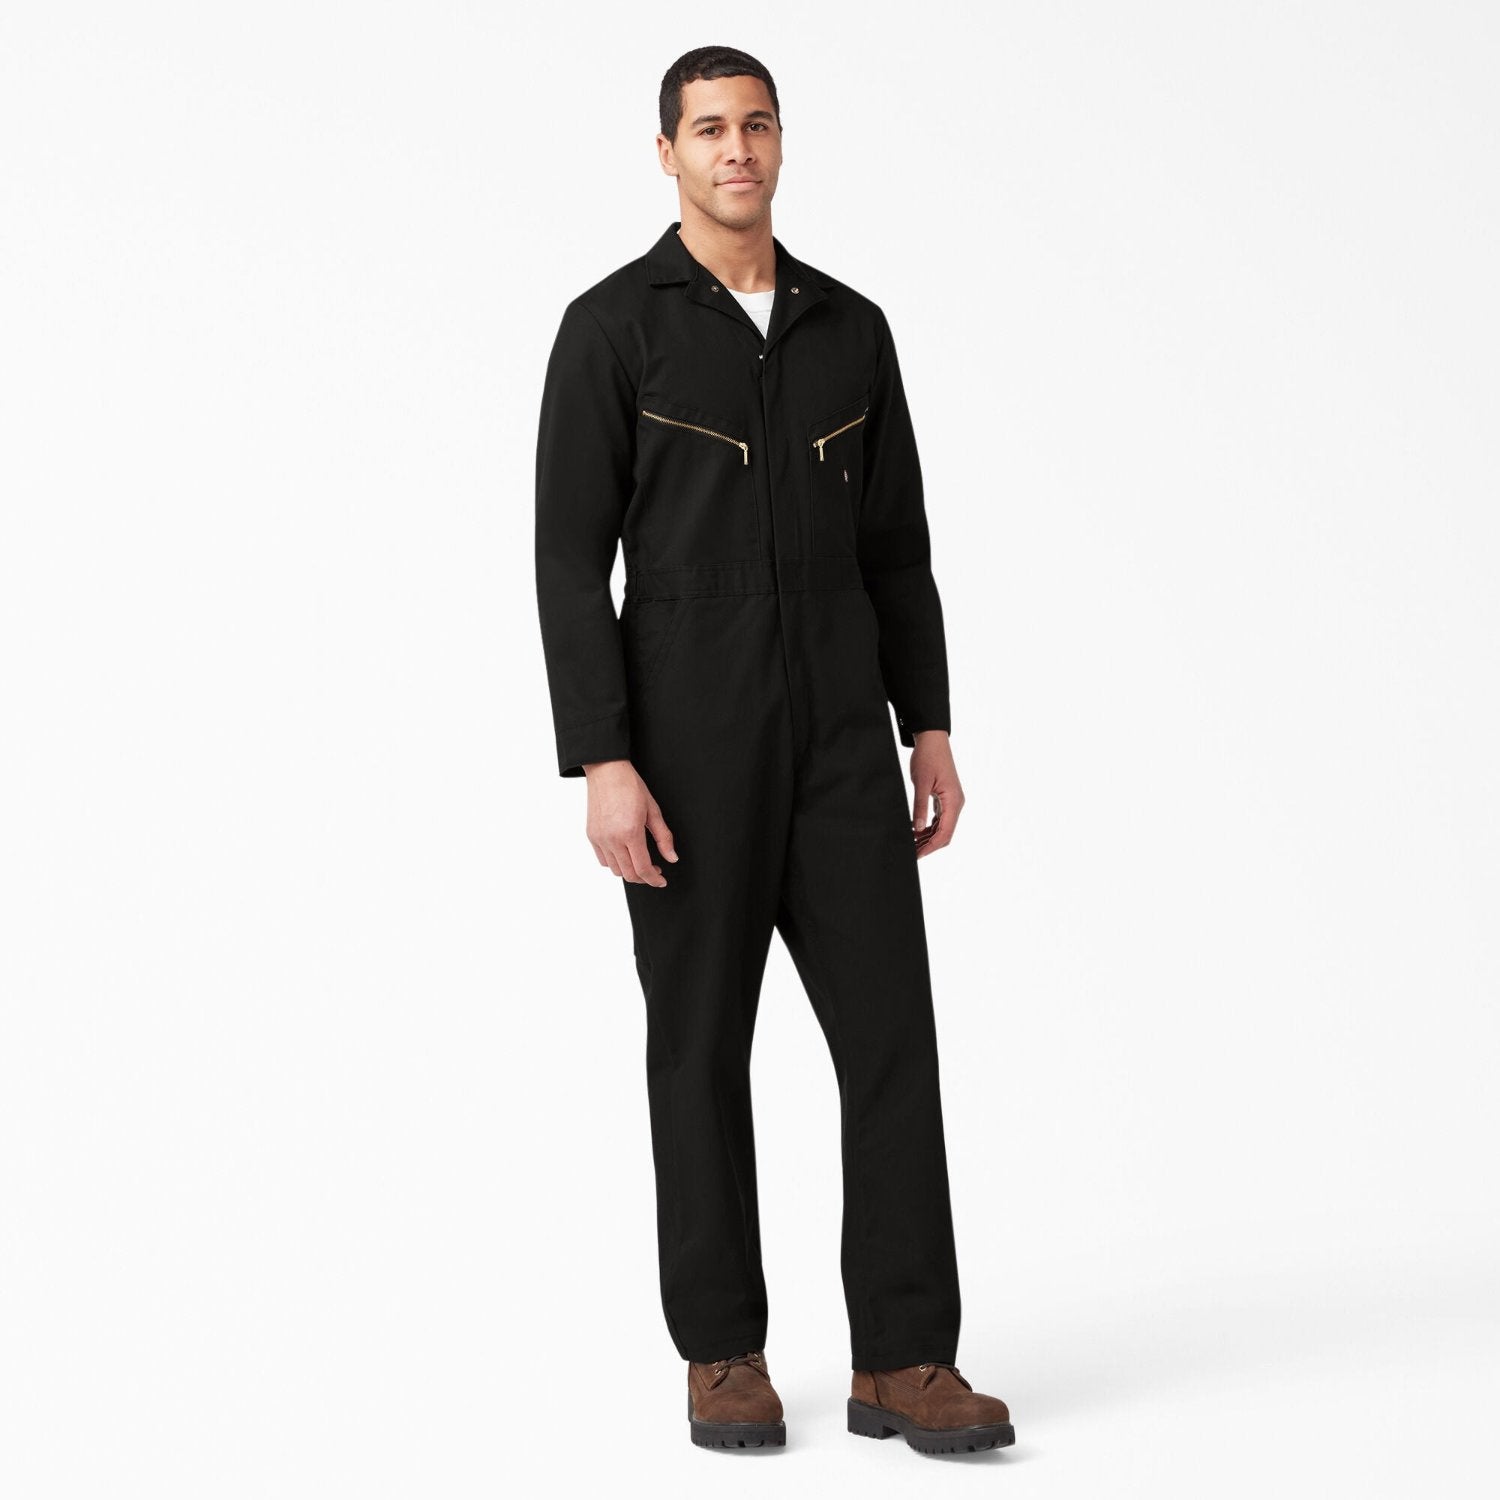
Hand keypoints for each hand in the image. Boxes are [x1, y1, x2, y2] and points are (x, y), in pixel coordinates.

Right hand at [581, 759, 678, 884]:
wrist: (606, 770)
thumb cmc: (630, 786)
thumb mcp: (653, 811)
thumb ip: (663, 837)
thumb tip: (672, 858)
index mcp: (630, 832)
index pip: (643, 868)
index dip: (654, 879)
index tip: (661, 880)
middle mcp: (612, 839)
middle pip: (629, 874)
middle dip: (644, 878)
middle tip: (655, 872)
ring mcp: (599, 838)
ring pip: (615, 870)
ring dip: (629, 871)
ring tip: (640, 862)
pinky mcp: (591, 836)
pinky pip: (603, 860)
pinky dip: (615, 863)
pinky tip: (625, 855)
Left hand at [909, 731, 962, 857]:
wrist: (932, 740)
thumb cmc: (928, 758)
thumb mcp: (921, 783)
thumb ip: (919, 807)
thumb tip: (917, 828)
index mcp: (953, 801)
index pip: (945, 833)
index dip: (930, 846)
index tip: (917, 854)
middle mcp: (955, 804)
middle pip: (945, 834)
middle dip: (929, 845)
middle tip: (911, 853)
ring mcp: (951, 801)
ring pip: (942, 827)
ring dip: (928, 837)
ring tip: (911, 844)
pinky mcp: (945, 798)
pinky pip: (939, 819)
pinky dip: (928, 827)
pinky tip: (915, 830)